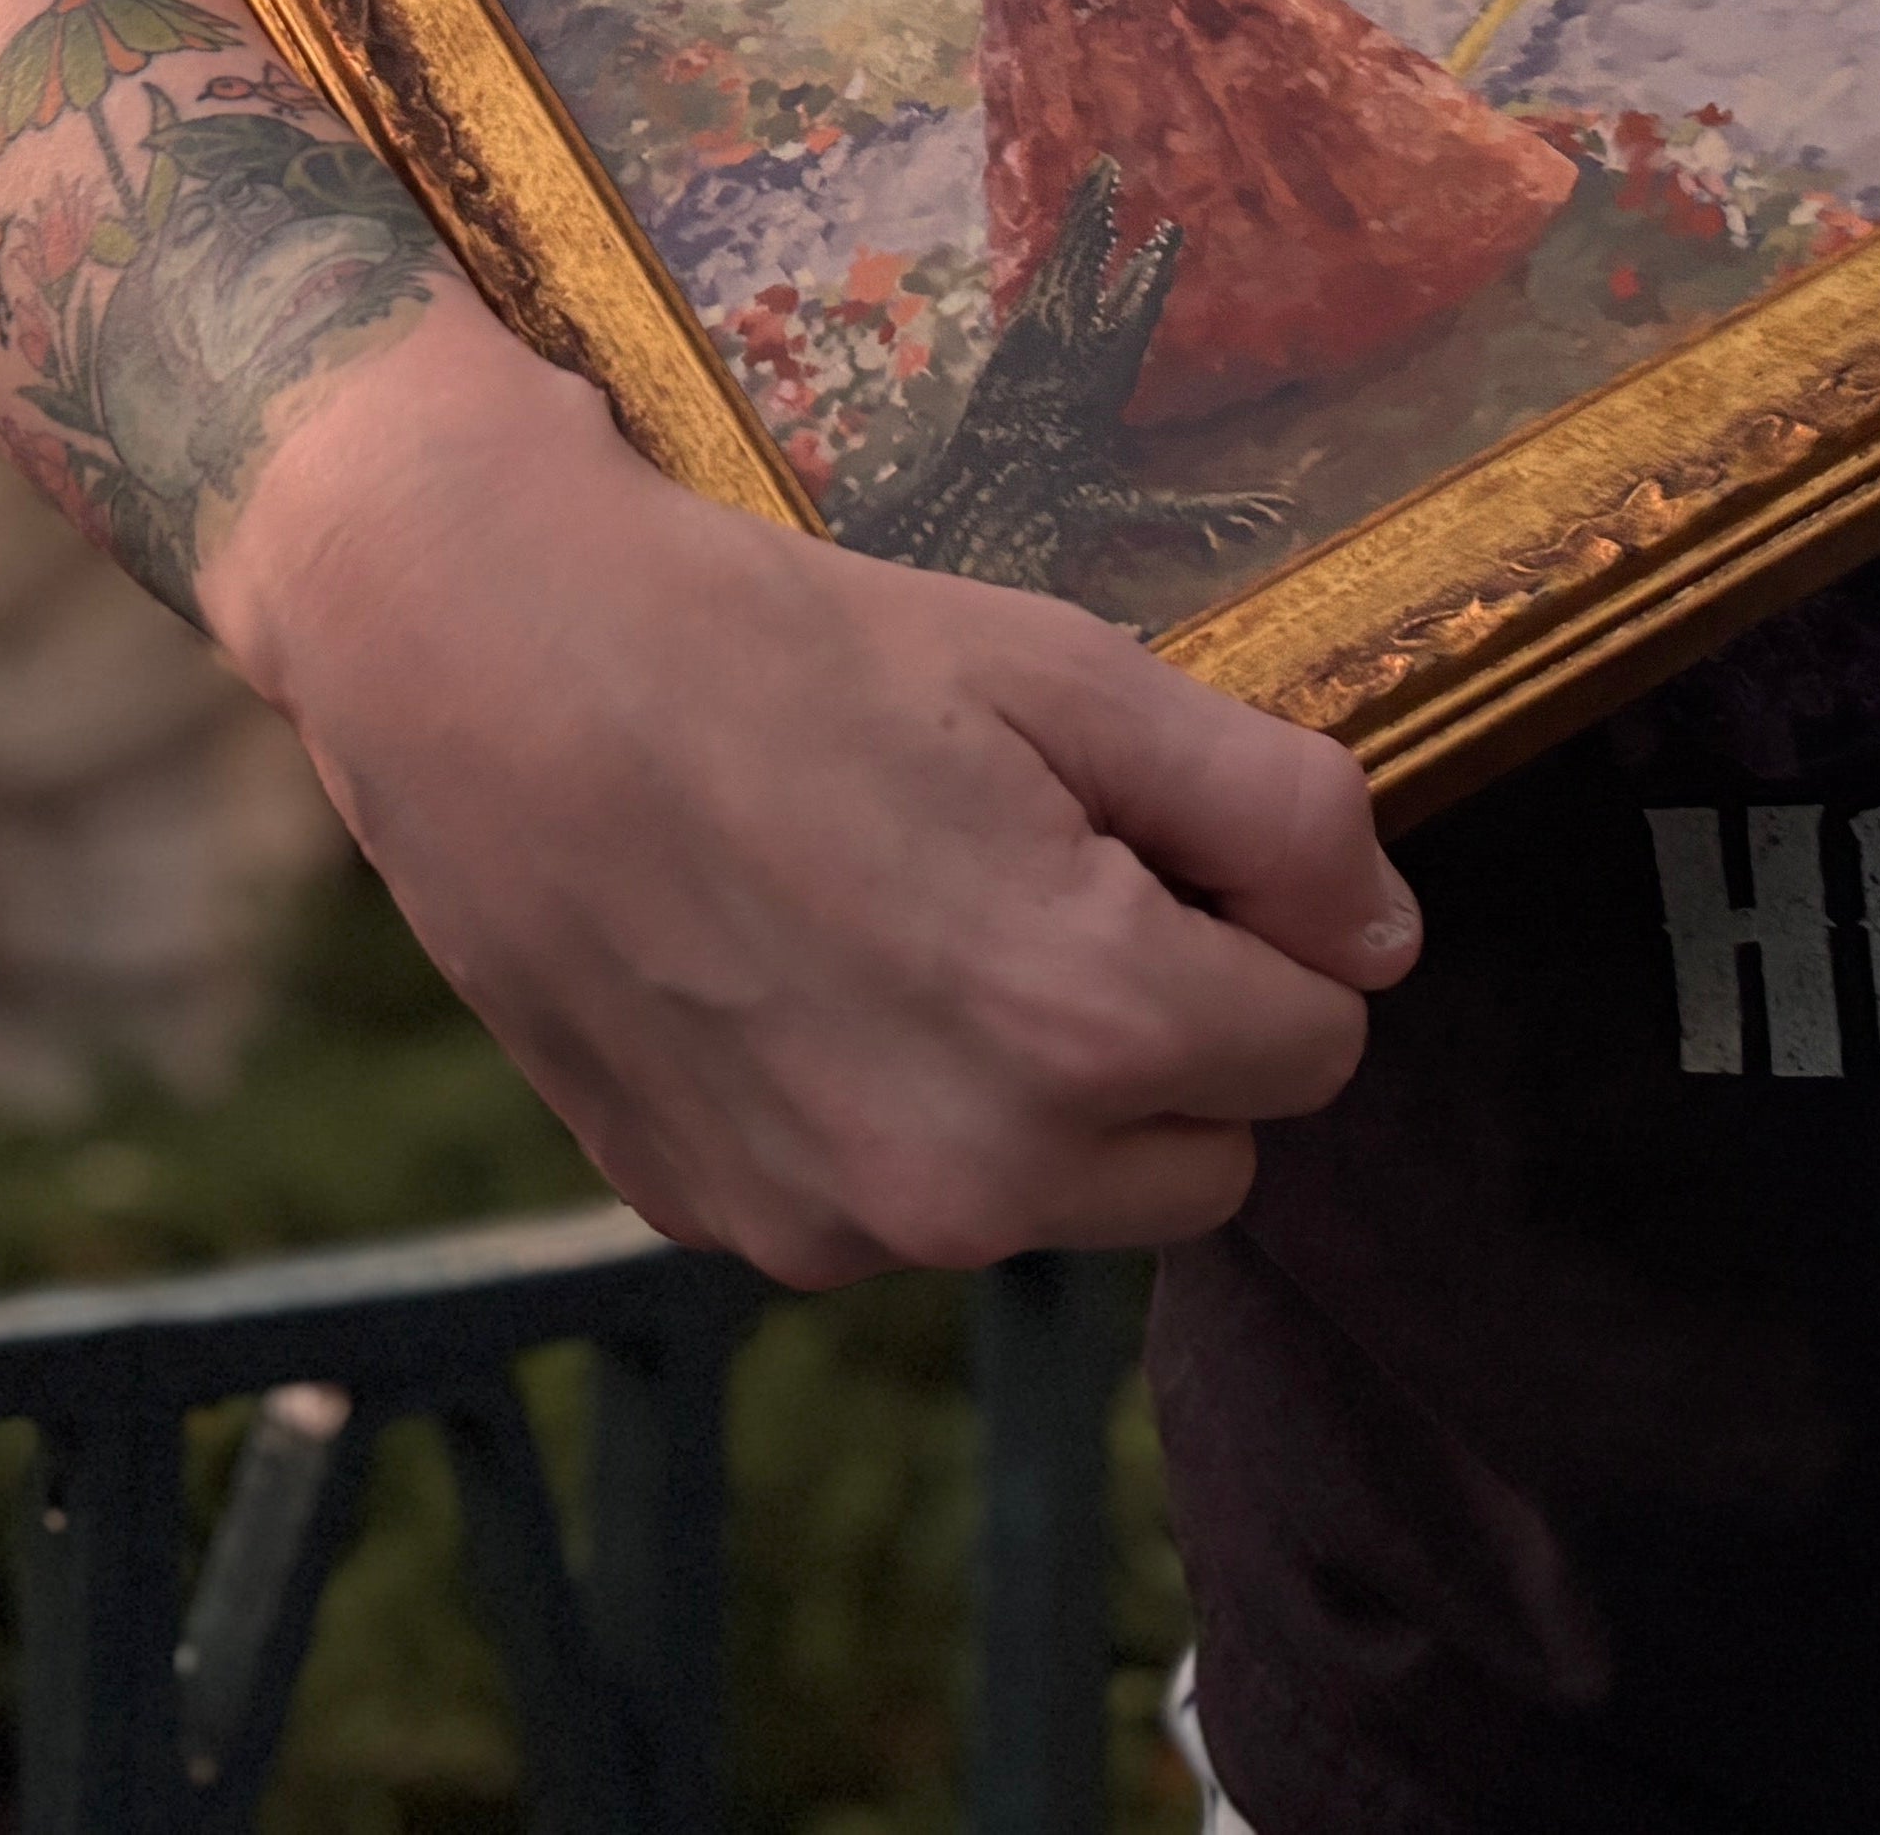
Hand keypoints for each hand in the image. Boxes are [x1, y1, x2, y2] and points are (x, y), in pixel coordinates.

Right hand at [204, 300, 1419, 1286]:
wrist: (493, 677)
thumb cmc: (787, 647)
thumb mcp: (1065, 667)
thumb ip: (1272, 808)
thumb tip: (1386, 937)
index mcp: (1090, 1023)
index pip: (1322, 1039)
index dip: (1266, 920)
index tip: (1159, 829)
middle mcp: (977, 1175)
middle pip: (1210, 1152)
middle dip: (1177, 1029)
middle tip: (1045, 863)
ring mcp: (844, 1226)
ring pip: (1061, 1197)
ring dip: (1044, 1088)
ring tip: (916, 906)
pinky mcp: (734, 1232)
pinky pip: (905, 1204)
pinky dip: (902, 1111)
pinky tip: (808, 963)